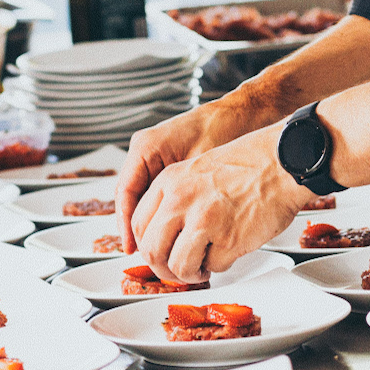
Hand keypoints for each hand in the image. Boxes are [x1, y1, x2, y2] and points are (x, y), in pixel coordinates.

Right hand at [116, 101, 250, 250]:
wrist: (243, 115)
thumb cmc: (225, 131)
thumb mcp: (200, 169)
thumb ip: (184, 197)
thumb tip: (176, 234)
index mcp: (145, 148)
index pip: (126, 193)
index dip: (128, 225)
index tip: (131, 247)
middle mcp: (145, 152)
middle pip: (131, 199)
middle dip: (139, 230)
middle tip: (148, 255)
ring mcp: (156, 159)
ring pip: (144, 200)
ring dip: (152, 225)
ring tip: (161, 249)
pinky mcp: (170, 166)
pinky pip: (158, 196)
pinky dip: (164, 216)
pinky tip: (175, 234)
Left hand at [130, 123, 304, 283]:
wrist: (283, 161)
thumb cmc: (249, 164)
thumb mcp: (197, 169)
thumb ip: (176, 197)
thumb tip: (163, 232)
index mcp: (169, 181)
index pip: (138, 224)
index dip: (146, 246)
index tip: (157, 253)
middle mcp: (181, 200)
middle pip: (151, 250)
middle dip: (162, 268)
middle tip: (175, 270)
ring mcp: (204, 220)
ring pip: (178, 265)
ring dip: (188, 274)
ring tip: (201, 269)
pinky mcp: (228, 239)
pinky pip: (213, 266)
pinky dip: (220, 265)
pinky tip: (228, 252)